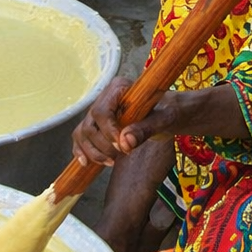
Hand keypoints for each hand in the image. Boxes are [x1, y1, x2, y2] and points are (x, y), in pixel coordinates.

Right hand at [72, 77, 197, 166]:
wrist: (169, 114)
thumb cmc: (169, 111)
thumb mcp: (164, 119)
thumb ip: (146, 128)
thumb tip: (125, 141)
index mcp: (119, 87)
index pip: (101, 111)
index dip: (108, 132)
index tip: (122, 147)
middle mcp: (105, 97)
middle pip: (90, 125)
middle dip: (102, 145)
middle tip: (119, 156)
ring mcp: (99, 111)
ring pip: (83, 133)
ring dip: (93, 152)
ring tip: (111, 161)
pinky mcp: (97, 124)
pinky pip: (82, 137)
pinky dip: (82, 151)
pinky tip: (85, 163)